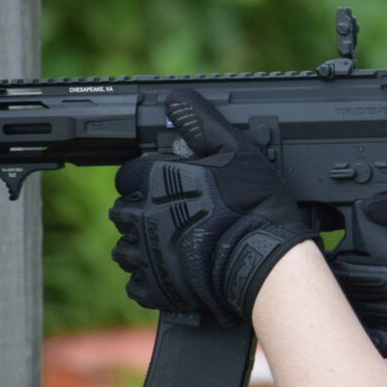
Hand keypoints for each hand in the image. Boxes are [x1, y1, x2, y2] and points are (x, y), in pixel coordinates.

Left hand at [108, 88, 315, 323]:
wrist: (263, 259)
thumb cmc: (253, 203)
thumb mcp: (235, 149)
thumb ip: (201, 121)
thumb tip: (176, 98)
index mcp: (153, 181)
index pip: (129, 175)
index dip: (149, 178)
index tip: (170, 185)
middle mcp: (140, 216)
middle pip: (123, 210)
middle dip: (142, 210)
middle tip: (175, 214)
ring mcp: (144, 255)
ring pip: (126, 247)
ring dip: (144, 244)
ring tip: (176, 243)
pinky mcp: (153, 287)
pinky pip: (137, 282)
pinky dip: (152, 277)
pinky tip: (176, 268)